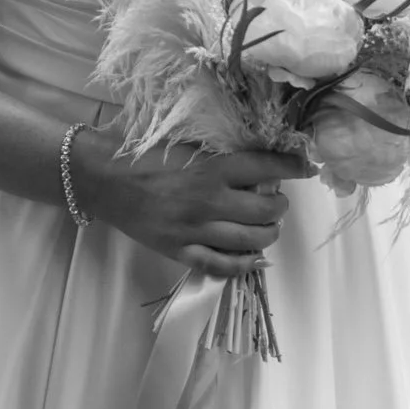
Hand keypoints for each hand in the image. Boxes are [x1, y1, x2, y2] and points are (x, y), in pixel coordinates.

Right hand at [78, 125, 310, 274]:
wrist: (103, 178)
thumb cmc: (143, 153)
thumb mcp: (186, 141)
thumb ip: (220, 151)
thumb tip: (258, 154)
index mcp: (212, 168)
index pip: (267, 168)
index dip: (293, 167)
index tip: (306, 166)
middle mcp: (209, 201)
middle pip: (266, 211)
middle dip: (280, 206)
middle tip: (278, 201)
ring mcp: (195, 231)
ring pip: (251, 241)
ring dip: (268, 234)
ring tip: (268, 226)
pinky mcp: (180, 251)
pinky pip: (221, 266)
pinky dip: (243, 265)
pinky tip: (254, 259)